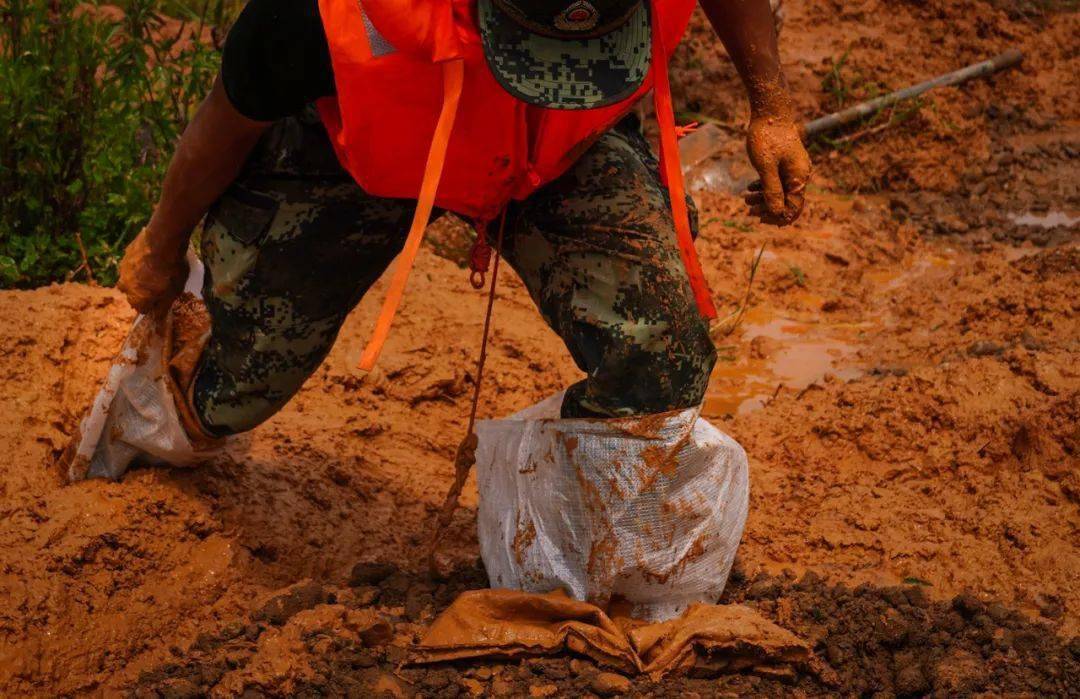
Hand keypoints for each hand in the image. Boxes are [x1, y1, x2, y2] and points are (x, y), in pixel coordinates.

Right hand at [116, 227, 188, 313]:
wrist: (162, 241)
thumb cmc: (171, 271)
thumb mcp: (173, 293)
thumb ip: (163, 307)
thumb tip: (156, 318)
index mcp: (137, 299)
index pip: (142, 309)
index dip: (152, 305)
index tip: (160, 299)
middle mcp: (125, 286)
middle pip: (132, 294)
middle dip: (142, 293)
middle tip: (158, 284)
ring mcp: (123, 270)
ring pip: (129, 278)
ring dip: (138, 277)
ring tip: (153, 270)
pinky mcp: (126, 255)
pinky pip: (131, 263)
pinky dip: (138, 263)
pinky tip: (150, 258)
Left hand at [744, 110, 811, 224]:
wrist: (770, 112)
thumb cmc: (767, 137)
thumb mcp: (765, 167)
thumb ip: (771, 190)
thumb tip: (777, 213)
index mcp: (799, 177)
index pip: (793, 207)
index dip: (777, 217)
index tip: (760, 218)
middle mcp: (800, 175)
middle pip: (787, 201)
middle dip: (768, 208)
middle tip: (749, 209)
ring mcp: (794, 169)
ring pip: (781, 191)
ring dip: (764, 198)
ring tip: (746, 198)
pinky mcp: (786, 163)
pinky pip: (778, 181)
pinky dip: (765, 186)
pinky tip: (750, 187)